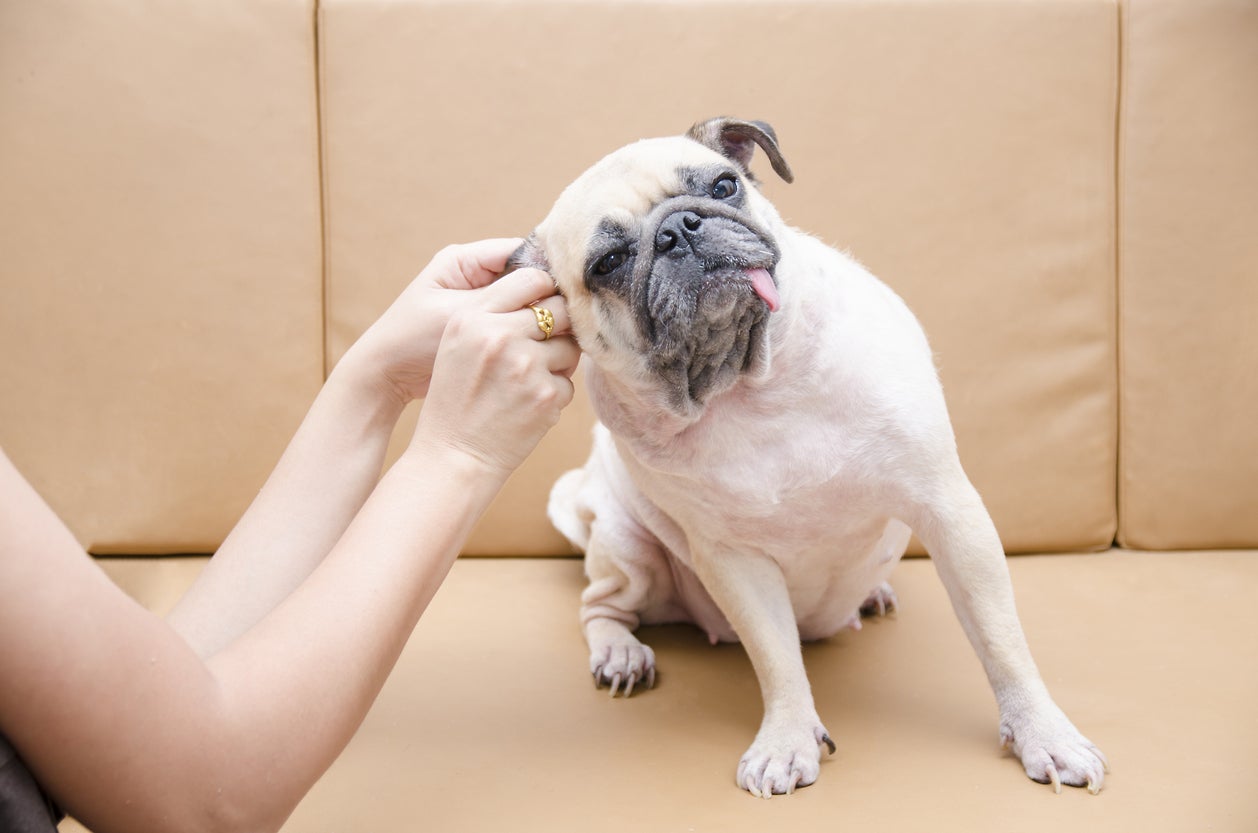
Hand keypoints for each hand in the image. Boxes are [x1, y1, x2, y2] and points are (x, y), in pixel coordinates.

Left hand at [342, 239, 554, 404]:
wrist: (385, 378)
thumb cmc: (414, 342)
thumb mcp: (462, 317)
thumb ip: (506, 299)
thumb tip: (553, 287)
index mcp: (465, 261)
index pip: (522, 253)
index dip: (550, 272)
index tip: (575, 292)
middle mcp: (475, 276)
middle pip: (528, 278)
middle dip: (551, 297)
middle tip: (577, 317)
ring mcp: (481, 303)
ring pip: (527, 304)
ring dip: (544, 318)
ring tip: (568, 334)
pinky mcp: (485, 329)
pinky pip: (518, 325)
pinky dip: (533, 336)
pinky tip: (550, 349)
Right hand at [409, 271, 579, 475]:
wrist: (454, 456)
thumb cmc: (457, 399)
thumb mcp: (458, 345)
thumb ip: (493, 314)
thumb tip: (546, 293)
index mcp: (473, 317)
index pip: (530, 279)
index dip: (545, 292)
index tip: (546, 306)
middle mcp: (499, 335)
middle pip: (560, 309)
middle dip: (560, 326)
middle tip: (544, 346)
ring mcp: (525, 364)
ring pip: (569, 347)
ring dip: (557, 363)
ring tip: (527, 383)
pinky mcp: (545, 394)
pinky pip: (567, 383)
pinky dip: (553, 396)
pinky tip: (526, 408)